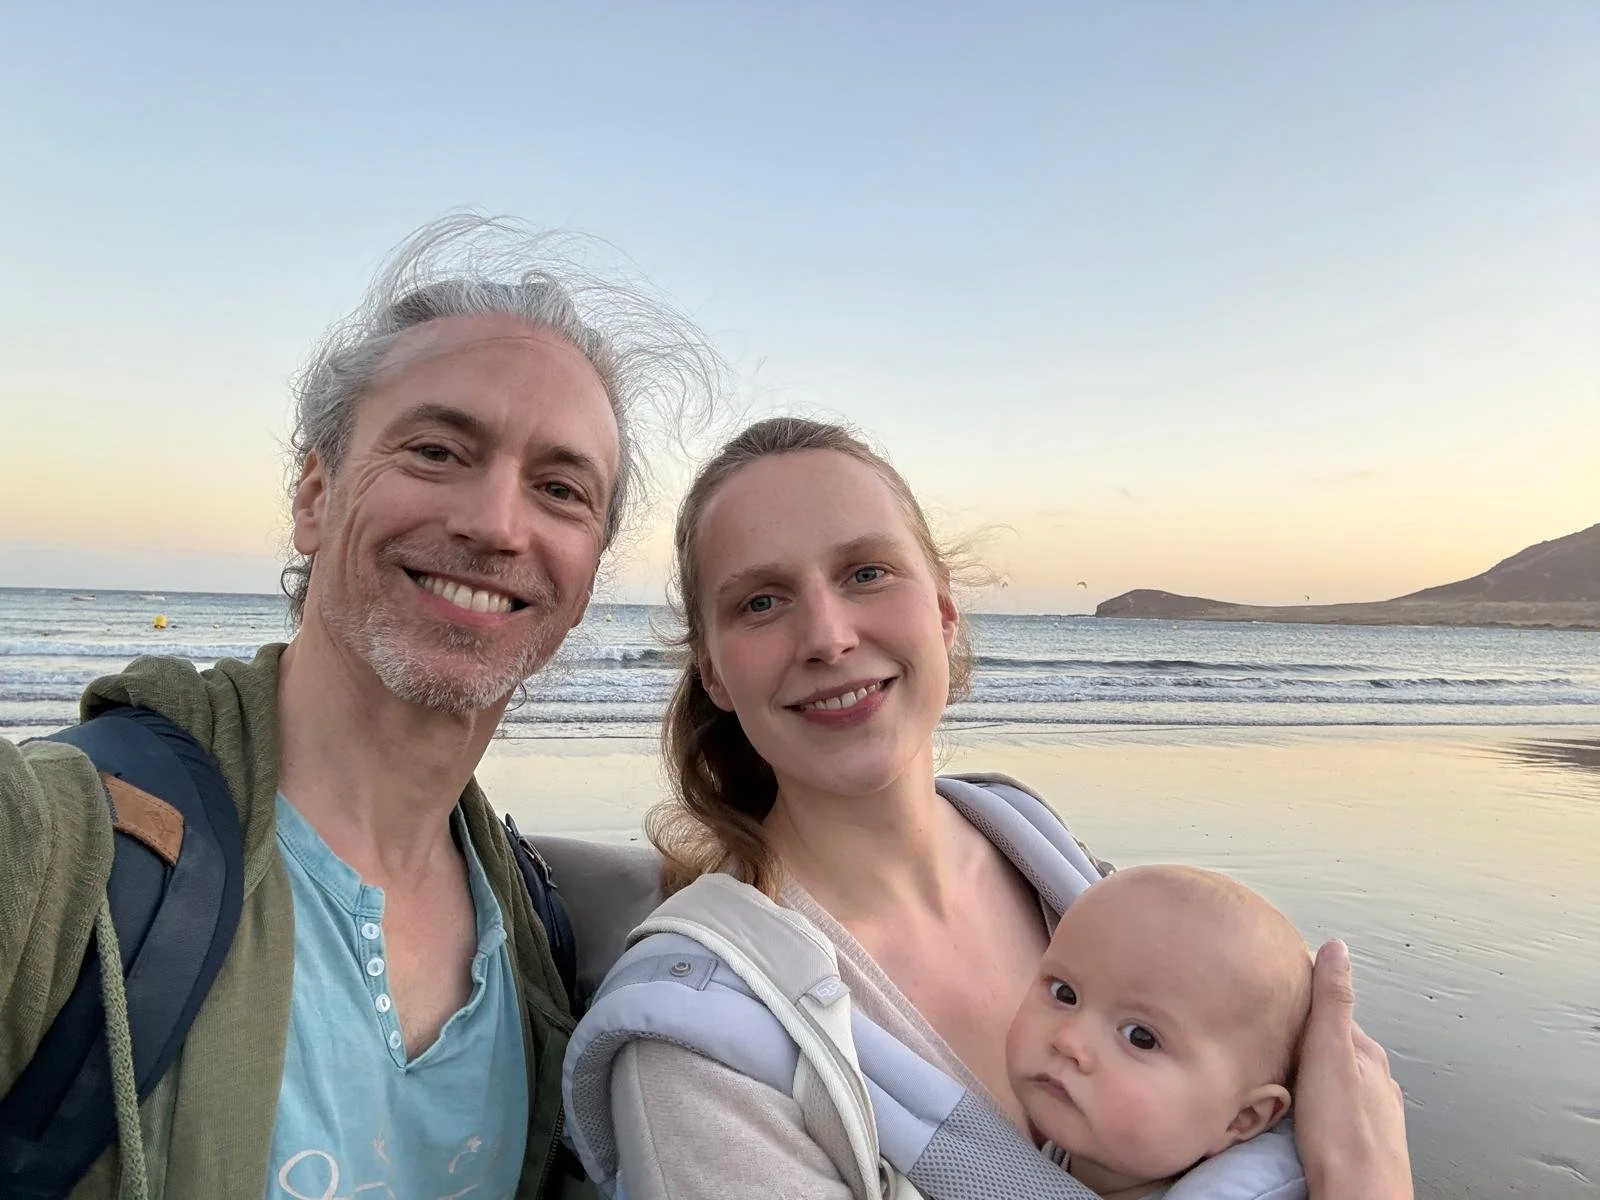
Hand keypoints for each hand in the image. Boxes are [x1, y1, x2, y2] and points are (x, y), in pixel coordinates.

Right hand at [1293, 940, 1413, 1199]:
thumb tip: (1337, 948)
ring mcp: (1370, 1111)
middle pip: (1334, 1044)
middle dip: (1305, 1034)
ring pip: (1334, 1076)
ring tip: (1280, 1064)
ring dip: (1310, 1068)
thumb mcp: (1331, 1053)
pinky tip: (1300, 1105)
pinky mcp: (1357, 1138)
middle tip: (1271, 1026)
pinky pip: (1333, 1104)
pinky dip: (1316, 1097)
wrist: (1356, 1196)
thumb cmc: (1344, 1135)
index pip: (1332, 1010)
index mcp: (1368, 1054)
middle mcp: (1375, 1080)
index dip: (1304, 996)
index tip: (1279, 983)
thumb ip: (1333, 1002)